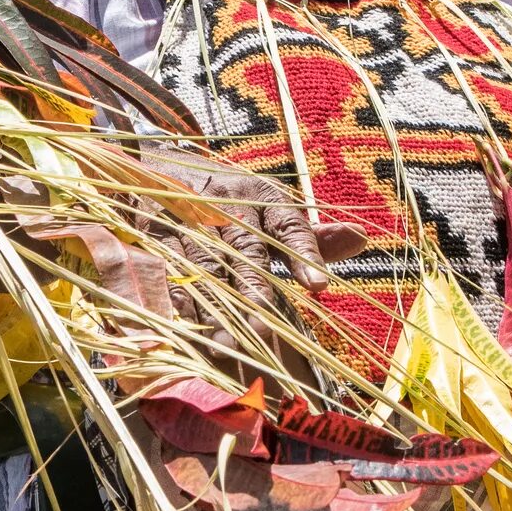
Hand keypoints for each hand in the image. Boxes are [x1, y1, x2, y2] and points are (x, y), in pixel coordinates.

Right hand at [136, 148, 366, 321]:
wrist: (163, 162)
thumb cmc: (231, 200)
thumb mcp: (273, 210)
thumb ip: (311, 236)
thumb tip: (361, 239)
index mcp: (262, 196)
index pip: (289, 223)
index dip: (304, 253)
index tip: (319, 286)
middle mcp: (224, 204)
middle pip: (244, 250)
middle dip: (254, 292)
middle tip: (267, 333)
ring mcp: (185, 217)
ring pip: (202, 267)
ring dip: (213, 309)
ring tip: (226, 349)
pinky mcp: (150, 233)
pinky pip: (162, 271)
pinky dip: (172, 303)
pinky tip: (182, 332)